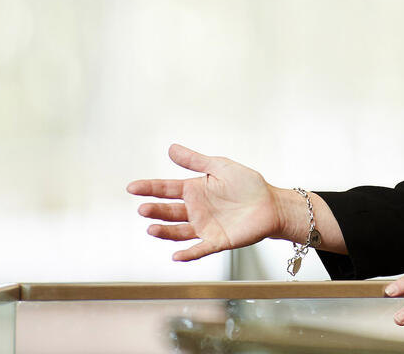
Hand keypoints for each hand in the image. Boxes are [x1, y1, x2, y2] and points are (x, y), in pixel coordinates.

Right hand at [127, 143, 281, 261]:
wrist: (271, 203)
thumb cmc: (248, 184)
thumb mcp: (220, 167)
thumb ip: (195, 161)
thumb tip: (171, 148)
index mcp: (195, 190)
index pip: (166, 189)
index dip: (149, 188)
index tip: (132, 187)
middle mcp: (196, 210)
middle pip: (169, 211)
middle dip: (155, 210)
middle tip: (143, 208)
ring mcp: (205, 227)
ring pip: (179, 231)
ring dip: (165, 231)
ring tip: (152, 228)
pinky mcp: (217, 241)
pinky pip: (200, 249)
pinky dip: (188, 254)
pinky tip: (177, 256)